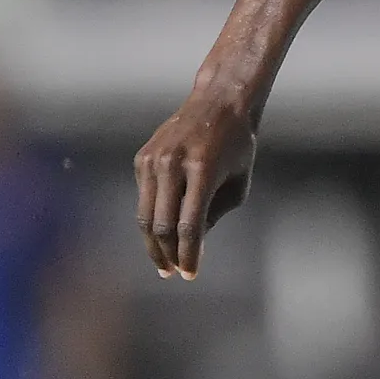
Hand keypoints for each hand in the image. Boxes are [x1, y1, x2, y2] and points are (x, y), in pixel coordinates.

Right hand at [134, 89, 255, 278]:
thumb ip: (213, 215)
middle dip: (167, 254)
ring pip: (146, 215)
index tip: (190, 275)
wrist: (218, 103)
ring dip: (153, 243)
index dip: (188, 255)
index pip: (189, 226)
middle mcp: (173, 164)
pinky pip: (144, 198)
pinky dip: (152, 218)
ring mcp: (154, 160)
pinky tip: (163, 231)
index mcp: (202, 170)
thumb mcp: (236, 185)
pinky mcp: (142, 158)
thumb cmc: (236, 148)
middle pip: (162, 225)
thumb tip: (190, 245)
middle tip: (173, 273)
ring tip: (163, 263)